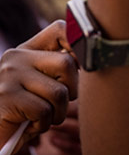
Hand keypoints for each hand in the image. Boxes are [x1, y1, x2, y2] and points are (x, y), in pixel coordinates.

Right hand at [0, 22, 75, 154]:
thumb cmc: (26, 113)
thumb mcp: (43, 85)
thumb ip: (61, 69)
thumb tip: (94, 56)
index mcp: (27, 50)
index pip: (61, 29)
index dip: (79, 45)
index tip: (81, 66)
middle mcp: (16, 57)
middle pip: (67, 64)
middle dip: (71, 91)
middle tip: (55, 104)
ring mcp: (9, 75)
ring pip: (59, 92)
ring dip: (57, 113)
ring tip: (41, 117)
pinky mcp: (7, 97)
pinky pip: (44, 111)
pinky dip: (42, 124)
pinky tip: (28, 125)